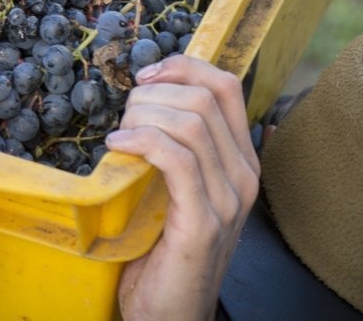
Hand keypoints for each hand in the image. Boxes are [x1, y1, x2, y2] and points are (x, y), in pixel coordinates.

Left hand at [107, 56, 259, 320]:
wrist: (170, 314)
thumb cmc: (164, 251)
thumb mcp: (175, 190)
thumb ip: (175, 151)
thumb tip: (147, 100)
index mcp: (241, 161)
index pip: (226, 86)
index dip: (183, 67)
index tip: (145, 76)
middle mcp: (244, 176)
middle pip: (205, 97)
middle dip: (155, 93)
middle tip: (124, 114)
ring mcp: (228, 200)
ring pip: (190, 123)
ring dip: (144, 116)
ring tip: (119, 133)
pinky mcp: (203, 222)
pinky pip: (177, 159)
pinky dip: (142, 141)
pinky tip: (118, 146)